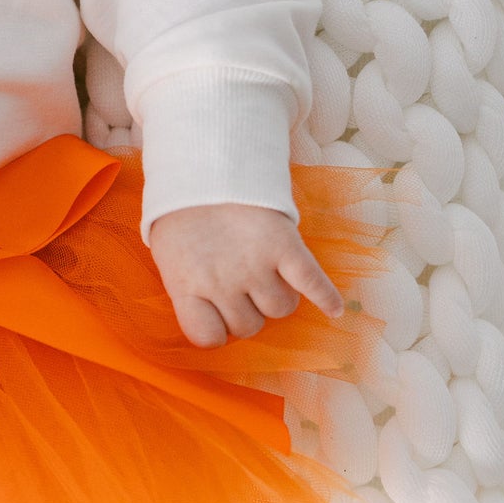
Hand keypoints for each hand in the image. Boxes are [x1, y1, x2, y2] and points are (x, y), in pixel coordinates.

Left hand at [148, 202, 343, 347]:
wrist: (204, 164)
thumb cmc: (182, 214)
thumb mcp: (169, 257)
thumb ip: (187, 291)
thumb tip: (210, 321)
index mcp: (186, 285)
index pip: (207, 338)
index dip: (215, 329)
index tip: (216, 315)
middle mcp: (221, 282)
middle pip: (249, 327)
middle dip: (247, 310)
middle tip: (240, 284)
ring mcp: (254, 266)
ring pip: (281, 309)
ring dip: (276, 296)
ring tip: (267, 273)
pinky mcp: (285, 247)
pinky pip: (312, 284)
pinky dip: (325, 297)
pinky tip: (334, 309)